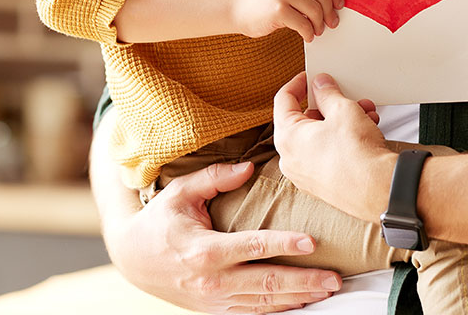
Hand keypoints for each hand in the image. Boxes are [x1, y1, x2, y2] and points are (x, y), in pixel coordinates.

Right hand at [104, 159, 341, 312]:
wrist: (132, 259)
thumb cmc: (159, 221)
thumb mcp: (180, 192)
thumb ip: (214, 178)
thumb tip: (248, 168)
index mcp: (205, 249)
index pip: (253, 247)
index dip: (284, 244)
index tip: (312, 242)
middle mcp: (213, 280)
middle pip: (267, 283)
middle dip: (304, 281)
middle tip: (334, 278)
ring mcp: (215, 299)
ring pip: (264, 303)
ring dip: (298, 297)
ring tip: (327, 290)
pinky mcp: (216, 309)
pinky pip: (253, 313)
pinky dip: (279, 309)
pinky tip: (301, 302)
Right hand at [231, 0, 341, 42]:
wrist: (234, 6)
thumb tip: (332, 0)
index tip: (338, 5)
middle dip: (330, 12)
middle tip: (331, 23)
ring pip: (315, 10)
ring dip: (320, 24)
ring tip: (316, 30)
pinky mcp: (277, 10)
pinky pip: (304, 24)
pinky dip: (309, 33)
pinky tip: (307, 36)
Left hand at [272, 72, 394, 221]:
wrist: (379, 191)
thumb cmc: (356, 156)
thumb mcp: (342, 110)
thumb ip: (327, 93)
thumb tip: (320, 85)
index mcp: (287, 138)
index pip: (283, 100)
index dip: (297, 84)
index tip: (309, 77)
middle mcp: (291, 159)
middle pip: (303, 120)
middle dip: (329, 106)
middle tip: (345, 96)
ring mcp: (306, 175)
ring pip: (319, 138)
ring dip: (341, 122)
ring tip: (365, 114)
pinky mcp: (323, 185)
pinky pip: (327, 155)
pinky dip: (341, 141)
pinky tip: (365, 132)